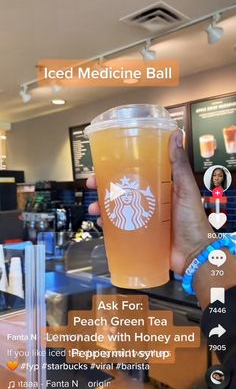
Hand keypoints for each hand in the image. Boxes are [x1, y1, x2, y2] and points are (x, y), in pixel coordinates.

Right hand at [86, 129, 211, 275]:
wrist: (194, 254)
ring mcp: (142, 219)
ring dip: (101, 207)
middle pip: (120, 190)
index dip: (116, 168)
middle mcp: (147, 201)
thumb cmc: (193, 220)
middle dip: (103, 187)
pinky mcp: (138, 235)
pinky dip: (108, 226)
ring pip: (115, 209)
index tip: (102, 165)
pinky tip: (101, 224)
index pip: (133, 173)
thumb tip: (176, 134)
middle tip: (92, 185)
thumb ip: (179, 164)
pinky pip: (119, 229)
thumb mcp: (186, 188)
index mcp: (158, 187)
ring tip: (95, 209)